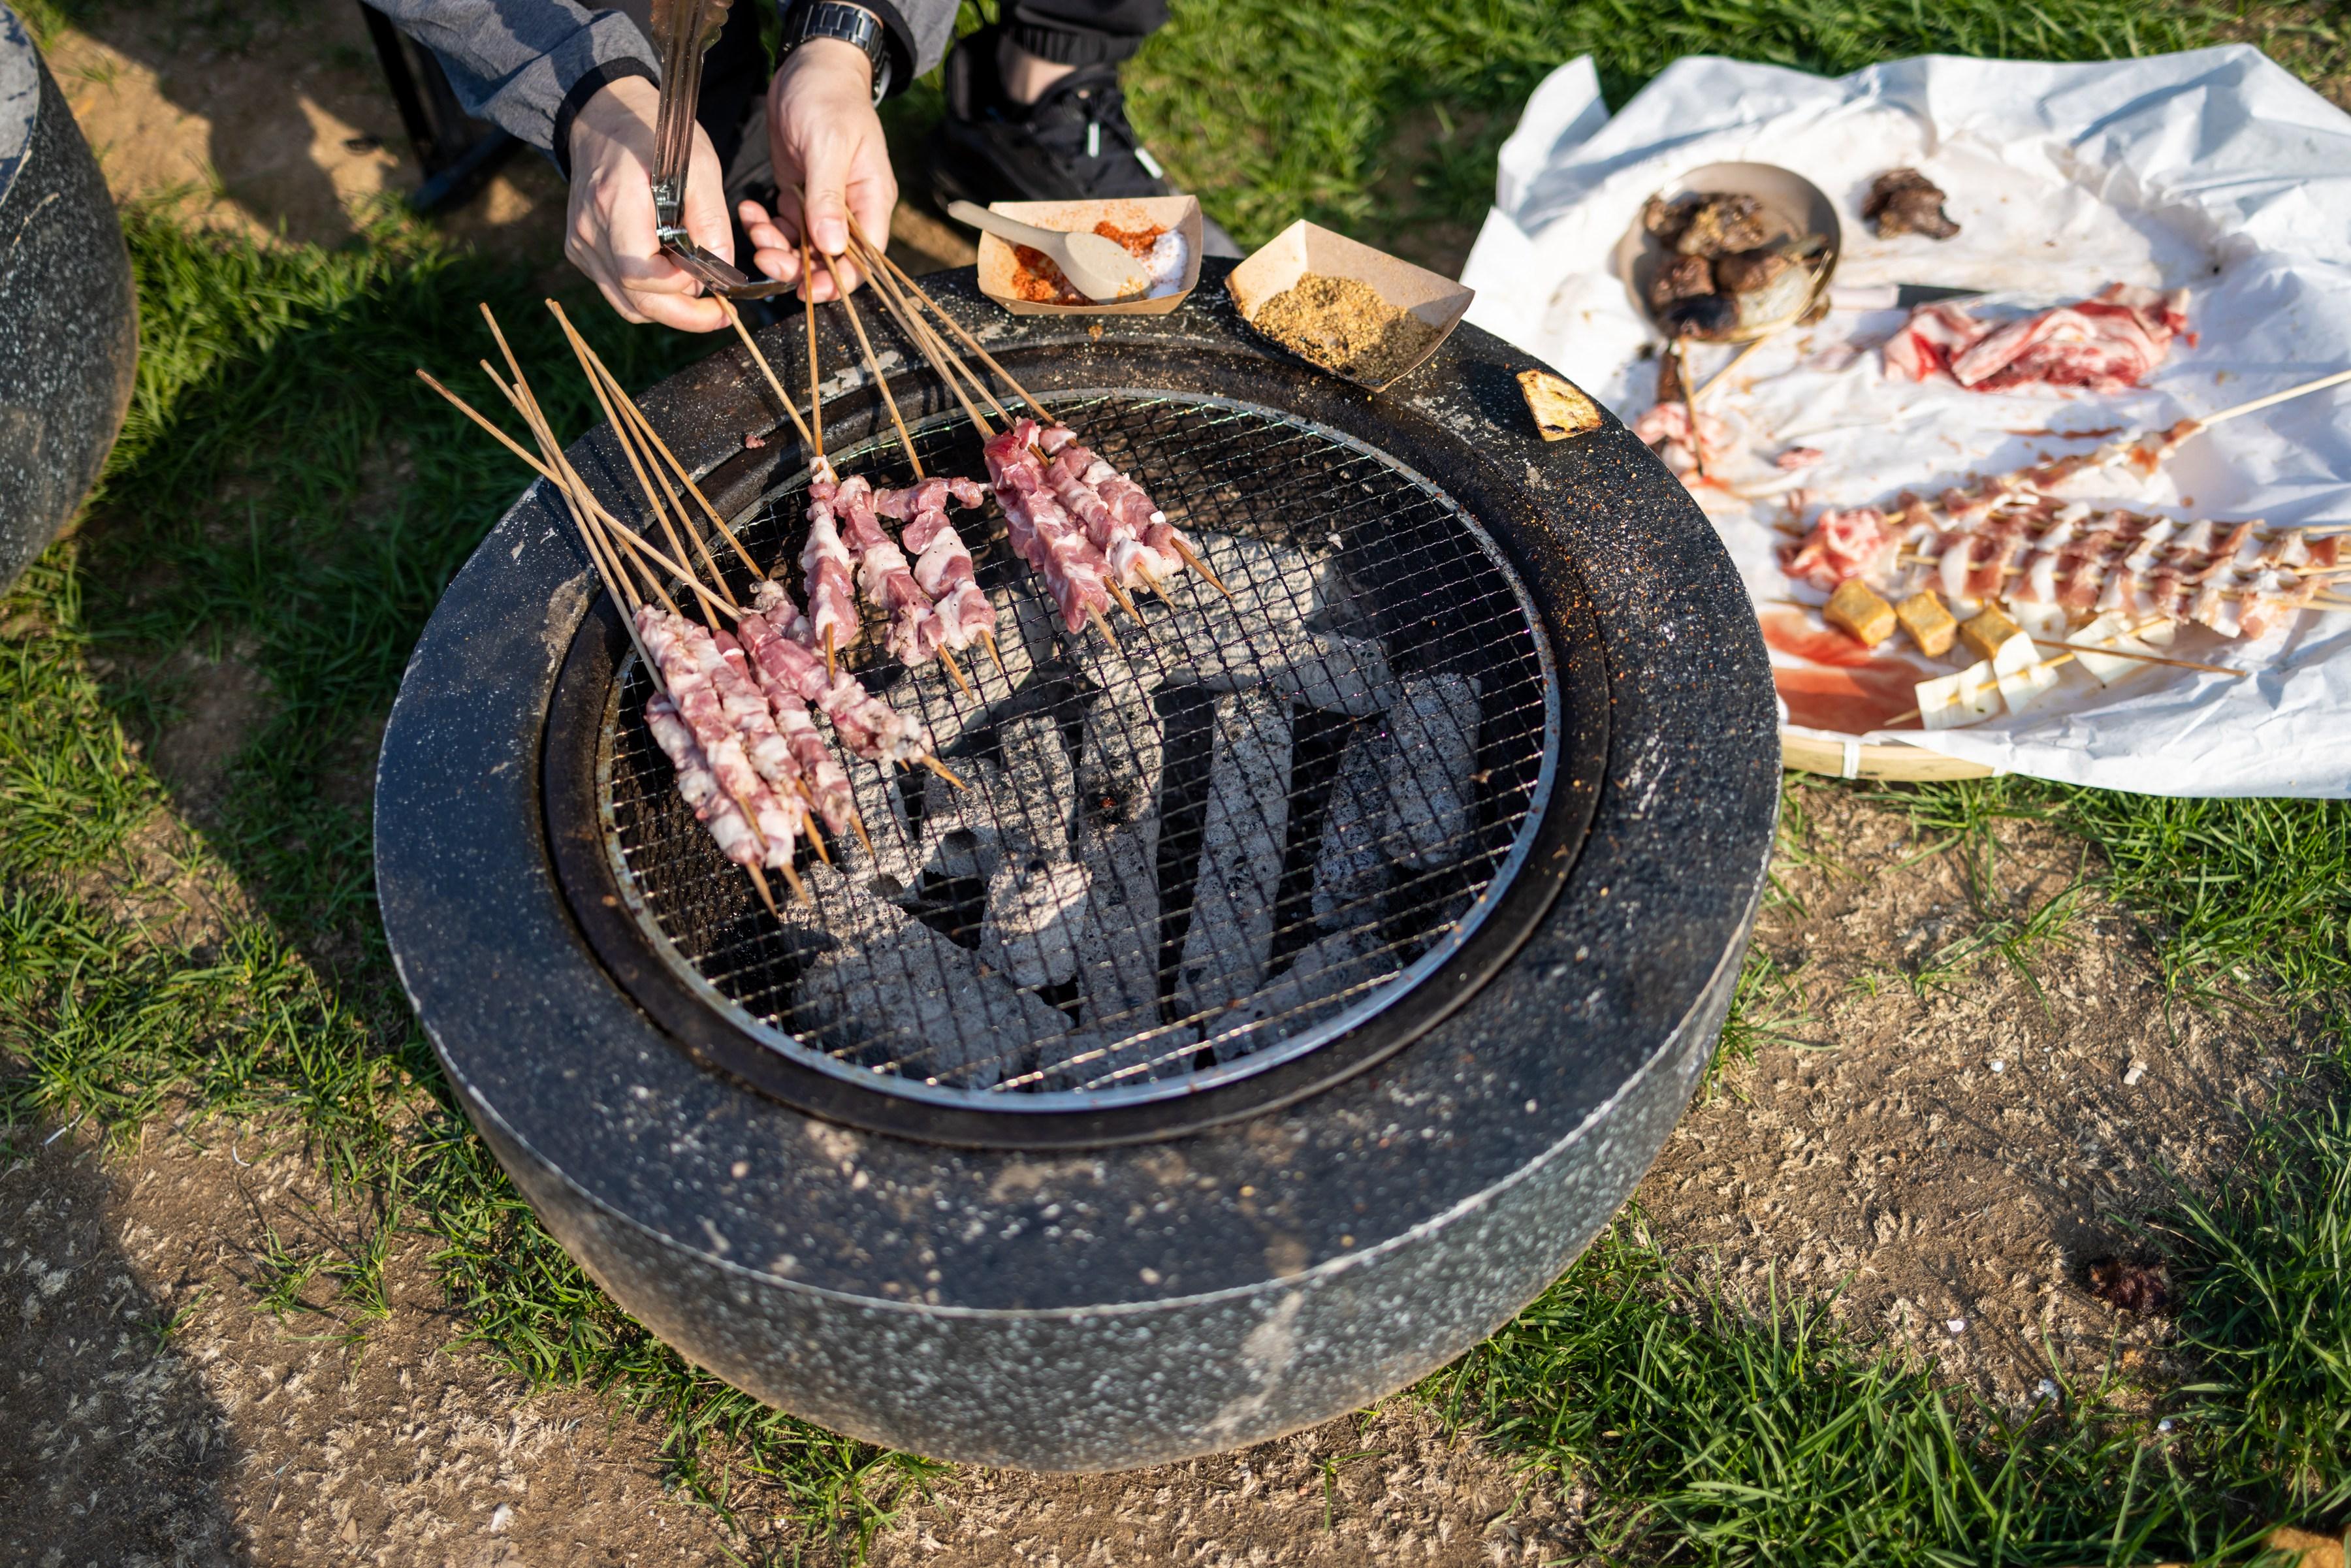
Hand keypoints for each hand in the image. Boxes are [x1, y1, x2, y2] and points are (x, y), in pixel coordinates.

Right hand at [564, 75, 733, 331]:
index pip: (640, 273)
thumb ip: (710, 218)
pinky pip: (617, 290)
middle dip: (683, 315)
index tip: (714, 282)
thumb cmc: (653, 134)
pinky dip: (647, 295)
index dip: (680, 287)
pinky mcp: (581, 250)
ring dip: (667, 308)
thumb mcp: (697, 163)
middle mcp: (589, 230)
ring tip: (701, 300)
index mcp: (613, 202)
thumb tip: (723, 271)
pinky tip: (672, 279)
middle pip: (635, 300)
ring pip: (627, 303)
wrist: (604, 115)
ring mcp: (580, 243)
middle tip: (721, 316)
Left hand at [739, 38, 895, 299]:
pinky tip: (749, 209)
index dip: (838, 280)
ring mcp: (822, 204)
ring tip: (754, 225)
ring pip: (802, 247)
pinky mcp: (798, 194)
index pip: (864, 258)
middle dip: (797, 266)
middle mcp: (850, 209)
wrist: (809, 66)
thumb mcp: (829, 144)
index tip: (807, 289)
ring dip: (775, 246)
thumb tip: (831, 246)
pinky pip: (783, 226)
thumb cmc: (828, 98)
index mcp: (871, 200)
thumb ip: (829, 197)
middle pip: (829, 259)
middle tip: (765, 259)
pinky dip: (764, 225)